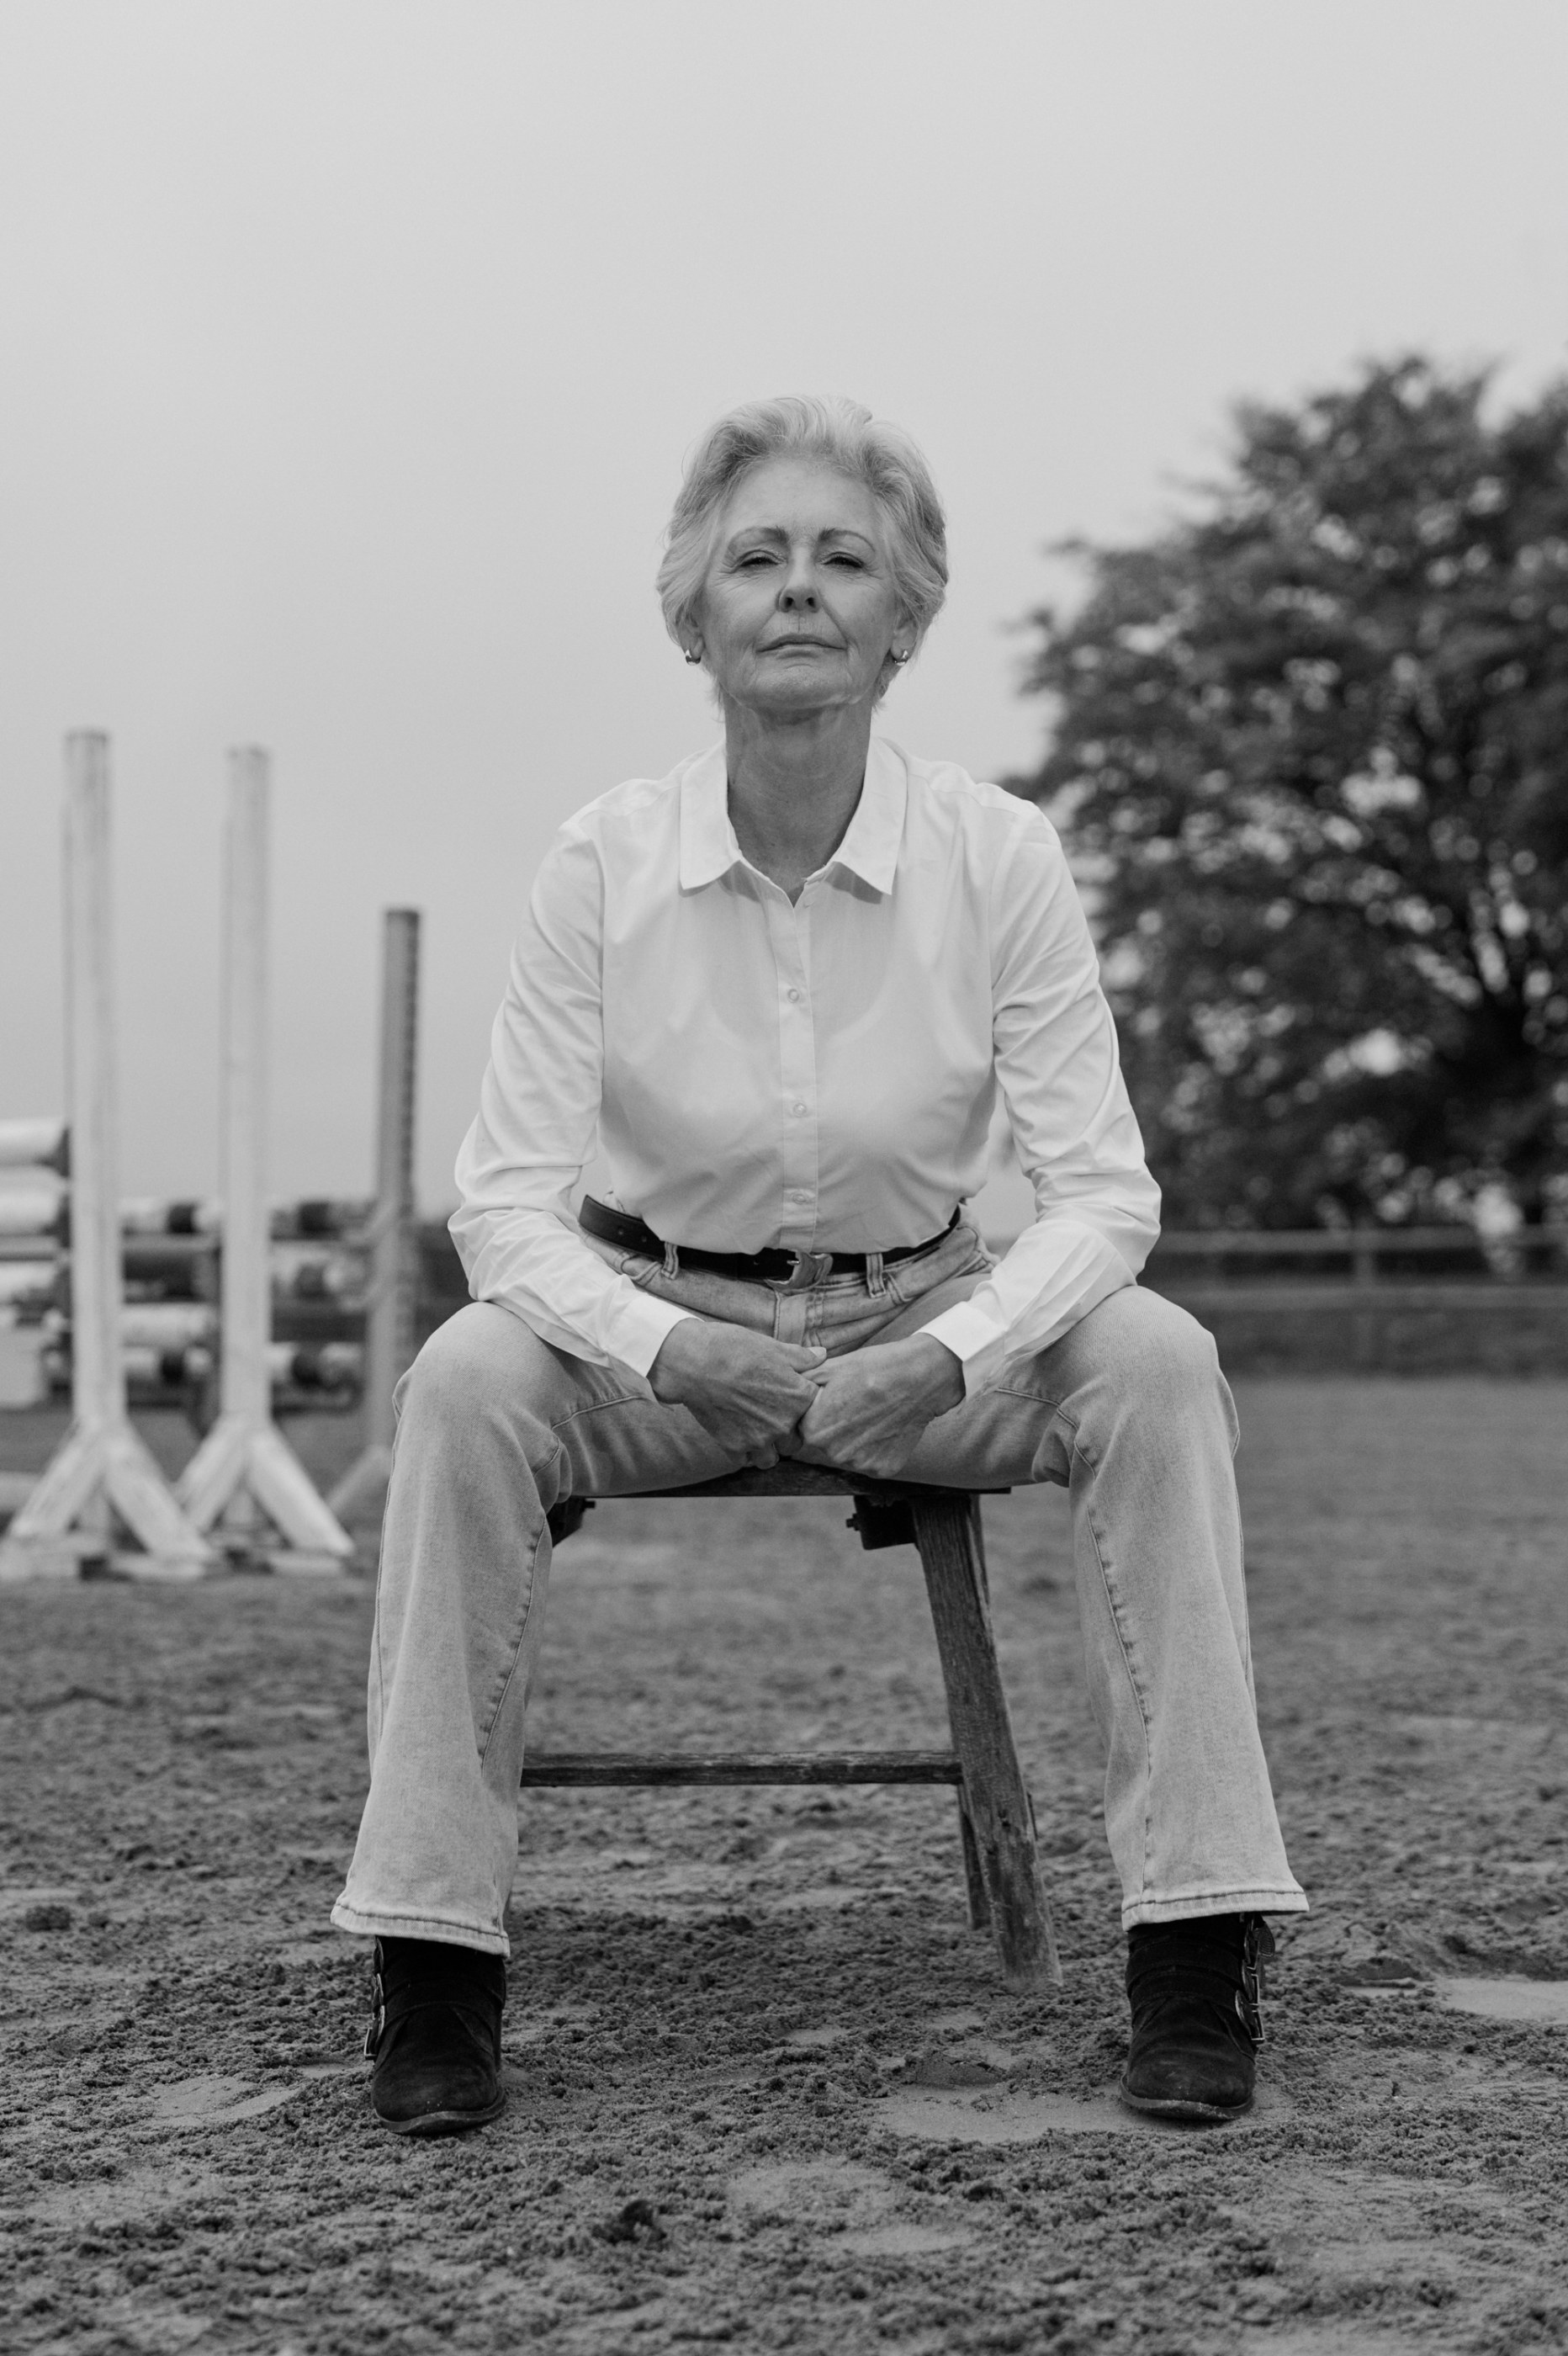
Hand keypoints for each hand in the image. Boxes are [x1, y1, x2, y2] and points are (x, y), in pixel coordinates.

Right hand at [648, 1317, 825, 1466]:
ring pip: (773, 1458)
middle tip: (772, 1414)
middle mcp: (784, 1423)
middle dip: (788, 1430)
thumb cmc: (735, 1349)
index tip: (789, 1395)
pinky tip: (737, 1432)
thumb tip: (822, 1355)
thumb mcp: (773, 1347)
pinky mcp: (735, 1446)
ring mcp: (760, 1438)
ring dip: (768, 1448)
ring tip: (756, 1431)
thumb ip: (801, 1357)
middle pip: (796, 1440)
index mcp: (800, 1397)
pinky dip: (744, 1451)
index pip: (816, 1408)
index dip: (803, 1401)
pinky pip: (747, 1460)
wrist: (694, 1363)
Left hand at [798, 1333, 964, 1476]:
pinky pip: (870, 1460)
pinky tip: (885, 1425)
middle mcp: (833, 1454)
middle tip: (856, 1403)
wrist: (920, 1378)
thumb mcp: (830, 1367)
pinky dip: (876, 1447)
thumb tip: (781, 1385)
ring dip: (855, 1438)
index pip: (804, 1426)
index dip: (818, 1410)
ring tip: (872, 1413)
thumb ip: (801, 1383)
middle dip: (835, 1426)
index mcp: (814, 1430)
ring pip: (848, 1453)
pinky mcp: (882, 1470)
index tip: (834, 1397)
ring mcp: (859, 1464)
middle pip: (825, 1443)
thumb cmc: (873, 1367)